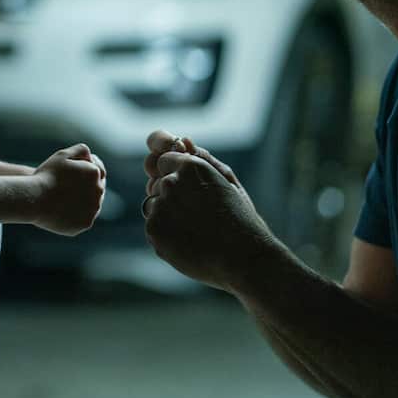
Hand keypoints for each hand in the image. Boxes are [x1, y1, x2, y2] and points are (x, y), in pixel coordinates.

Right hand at [31, 143, 105, 235]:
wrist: (35, 198)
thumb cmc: (47, 175)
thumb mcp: (62, 155)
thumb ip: (80, 150)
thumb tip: (91, 156)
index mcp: (95, 173)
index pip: (99, 171)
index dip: (87, 171)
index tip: (75, 174)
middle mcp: (99, 191)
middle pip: (97, 189)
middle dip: (87, 187)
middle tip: (72, 187)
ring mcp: (93, 209)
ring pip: (92, 204)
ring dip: (84, 201)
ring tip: (68, 200)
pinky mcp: (86, 223)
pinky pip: (84, 218)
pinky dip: (78, 215)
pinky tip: (66, 211)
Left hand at [141, 130, 274, 291]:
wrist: (244, 257)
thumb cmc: (240, 218)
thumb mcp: (227, 182)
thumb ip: (202, 160)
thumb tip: (182, 139)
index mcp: (189, 165)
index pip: (163, 161)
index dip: (176, 177)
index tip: (193, 194)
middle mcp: (171, 182)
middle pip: (157, 184)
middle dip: (171, 197)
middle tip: (198, 216)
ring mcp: (160, 206)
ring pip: (153, 206)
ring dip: (167, 215)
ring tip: (196, 230)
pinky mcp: (154, 229)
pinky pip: (153, 227)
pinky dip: (166, 235)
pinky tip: (189, 242)